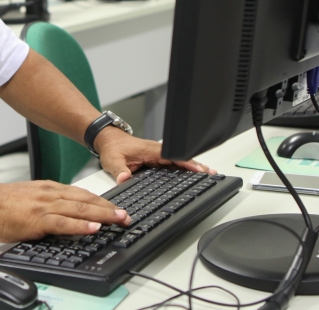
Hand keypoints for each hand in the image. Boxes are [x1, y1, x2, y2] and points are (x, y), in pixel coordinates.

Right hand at [0, 180, 128, 242]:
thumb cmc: (3, 203)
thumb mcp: (30, 198)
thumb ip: (47, 203)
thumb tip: (62, 213)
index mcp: (49, 189)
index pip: (81, 193)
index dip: (100, 201)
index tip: (114, 207)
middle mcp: (51, 194)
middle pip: (86, 200)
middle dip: (108, 207)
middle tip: (125, 214)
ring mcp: (45, 206)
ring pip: (80, 209)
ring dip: (102, 215)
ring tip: (118, 220)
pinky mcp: (38, 219)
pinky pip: (63, 222)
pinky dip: (80, 225)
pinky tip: (93, 228)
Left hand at [95, 127, 216, 183]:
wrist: (107, 140)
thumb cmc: (111, 147)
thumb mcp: (112, 160)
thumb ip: (119, 170)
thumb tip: (124, 178)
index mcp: (150, 150)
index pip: (172, 156)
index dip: (186, 163)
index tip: (198, 169)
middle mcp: (156, 151)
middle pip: (180, 158)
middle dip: (196, 165)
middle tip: (212, 173)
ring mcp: (157, 154)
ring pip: (178, 160)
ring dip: (192, 166)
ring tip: (209, 174)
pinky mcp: (155, 158)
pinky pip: (172, 163)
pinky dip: (184, 167)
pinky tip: (192, 174)